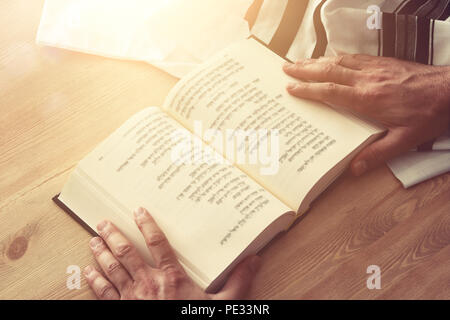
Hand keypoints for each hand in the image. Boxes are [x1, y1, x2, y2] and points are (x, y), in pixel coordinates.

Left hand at [84, 207, 260, 299]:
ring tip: (93, 240)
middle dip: (113, 235)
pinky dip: (95, 281)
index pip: (158, 243)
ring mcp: (132, 298)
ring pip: (112, 270)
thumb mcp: (223, 304)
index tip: (138, 210)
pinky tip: (88, 271)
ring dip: (101, 253)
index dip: (147, 225)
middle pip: (127, 253)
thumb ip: (238, 281)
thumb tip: (254, 260)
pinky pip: (104, 294)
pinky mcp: (121, 311)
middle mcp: (148, 283)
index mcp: (172, 277)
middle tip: (103, 222)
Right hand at [283, 55, 449, 175]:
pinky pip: (354, 57)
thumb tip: (354, 168)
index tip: (292, 88)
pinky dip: (337, 56)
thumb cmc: (429, 114)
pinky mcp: (384, 63)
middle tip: (286, 68)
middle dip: (305, 69)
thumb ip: (378, 153)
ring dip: (317, 60)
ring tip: (300, 61)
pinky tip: (331, 56)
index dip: (308, 89)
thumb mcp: (405, 140)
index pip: (331, 91)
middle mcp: (368, 80)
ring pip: (340, 61)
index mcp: (369, 99)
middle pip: (329, 70)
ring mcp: (376, 69)